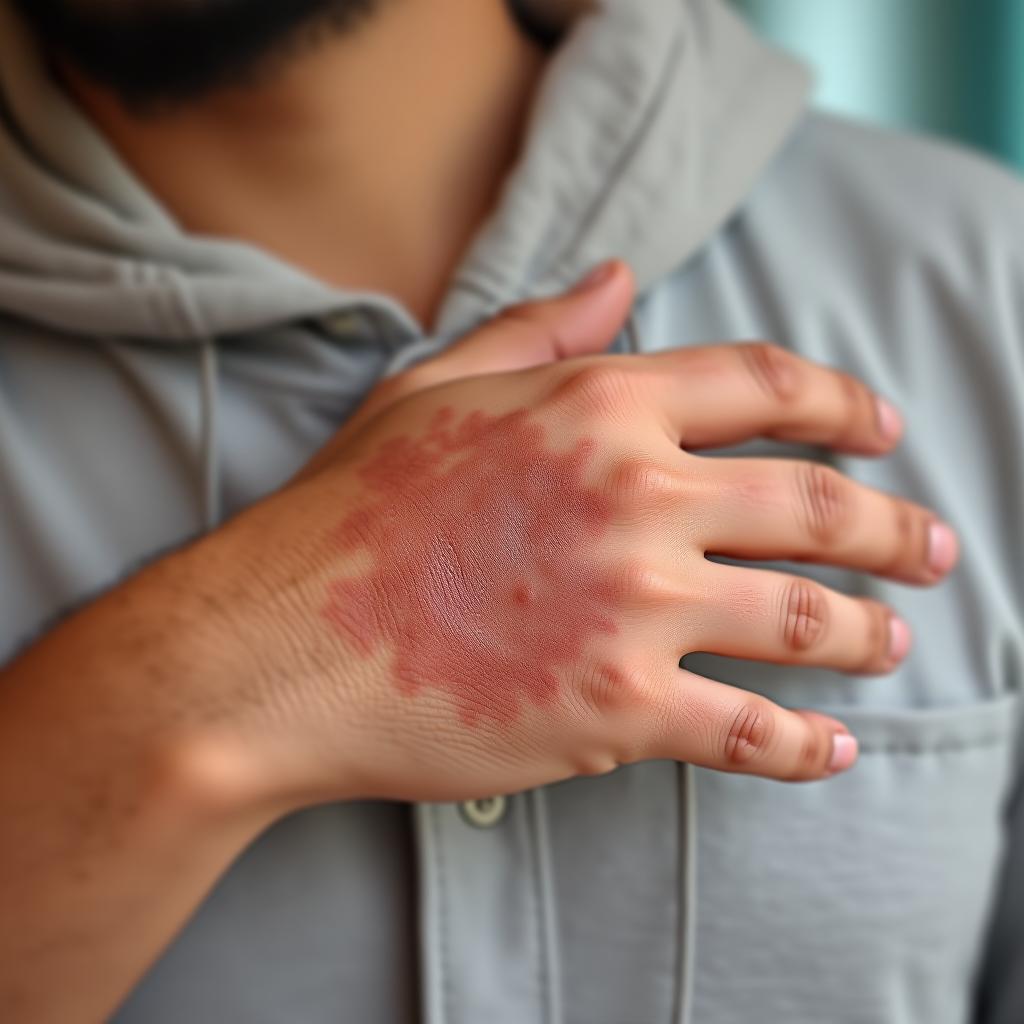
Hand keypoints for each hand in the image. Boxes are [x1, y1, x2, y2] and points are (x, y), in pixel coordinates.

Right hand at [200, 260, 955, 811]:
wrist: (280, 644)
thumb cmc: (348, 514)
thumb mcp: (436, 387)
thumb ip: (540, 329)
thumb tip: (619, 276)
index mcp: (599, 406)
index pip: (766, 384)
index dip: (842, 403)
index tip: (880, 430)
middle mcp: (639, 496)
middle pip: (818, 504)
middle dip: (894, 528)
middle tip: (930, 548)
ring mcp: (638, 608)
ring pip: (807, 619)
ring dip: (868, 631)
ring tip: (894, 640)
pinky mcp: (619, 710)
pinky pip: (753, 731)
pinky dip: (809, 745)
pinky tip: (837, 745)